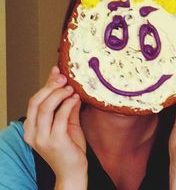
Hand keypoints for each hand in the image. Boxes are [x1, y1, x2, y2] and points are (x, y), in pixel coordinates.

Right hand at [24, 66, 86, 189]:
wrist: (73, 172)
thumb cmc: (70, 148)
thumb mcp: (66, 123)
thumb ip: (66, 107)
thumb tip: (70, 88)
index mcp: (32, 128)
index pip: (34, 101)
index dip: (45, 84)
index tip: (56, 71)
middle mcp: (32, 133)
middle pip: (36, 102)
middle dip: (50, 86)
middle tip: (63, 77)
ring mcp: (42, 138)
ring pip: (45, 108)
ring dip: (58, 94)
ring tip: (70, 87)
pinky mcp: (55, 141)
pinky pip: (60, 117)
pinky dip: (67, 104)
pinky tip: (75, 98)